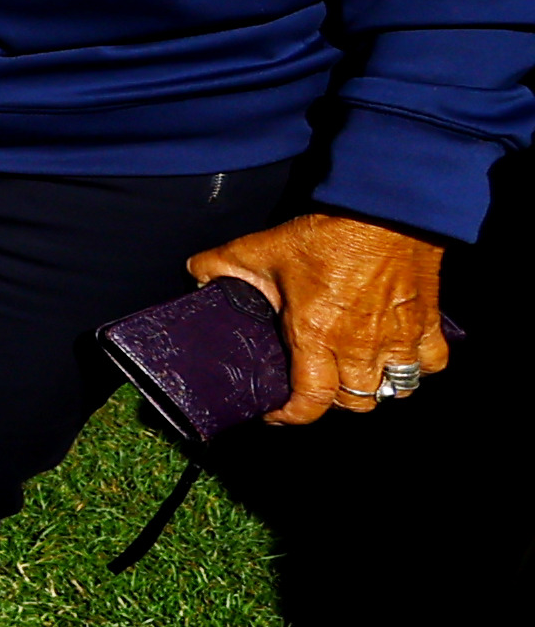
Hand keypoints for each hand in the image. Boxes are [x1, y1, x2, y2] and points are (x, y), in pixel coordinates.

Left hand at [190, 208, 453, 423]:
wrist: (385, 211)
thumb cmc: (325, 234)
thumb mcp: (260, 247)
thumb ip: (220, 266)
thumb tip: (196, 275)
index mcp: (317, 335)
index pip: (311, 401)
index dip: (293, 416)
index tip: (277, 413)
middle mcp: (360, 346)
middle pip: (356, 401)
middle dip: (335, 400)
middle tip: (318, 384)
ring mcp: (398, 338)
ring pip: (396, 389)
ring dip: (377, 387)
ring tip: (357, 372)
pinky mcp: (428, 323)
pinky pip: (430, 363)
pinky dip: (417, 366)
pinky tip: (399, 355)